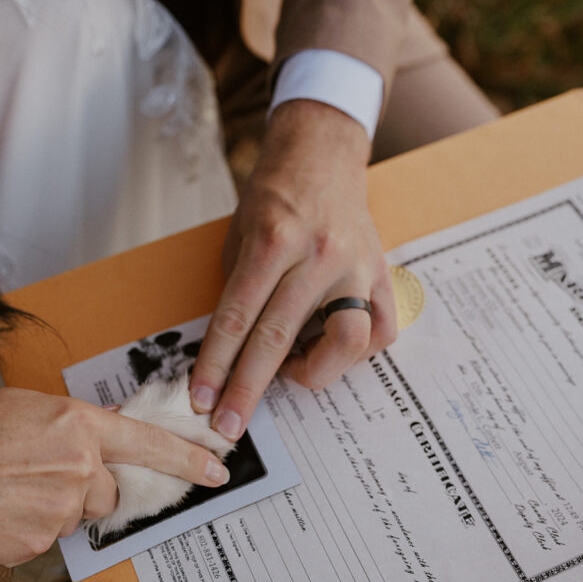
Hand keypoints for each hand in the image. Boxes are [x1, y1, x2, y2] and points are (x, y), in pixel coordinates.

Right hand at [0, 387, 229, 565]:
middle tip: (49, 476)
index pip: (150, 445)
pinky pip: (48, 538)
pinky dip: (30, 527)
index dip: (187, 459)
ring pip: (78, 515)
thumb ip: (77, 428)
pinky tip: (4, 509)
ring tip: (17, 489)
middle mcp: (80, 468)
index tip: (219, 469)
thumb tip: (100, 445)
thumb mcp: (35, 408)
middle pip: (110, 491)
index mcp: (82, 427)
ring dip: (58, 507)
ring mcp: (60, 509)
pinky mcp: (37, 543)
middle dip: (89, 488)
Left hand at [191, 100, 396, 439]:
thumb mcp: (240, 236)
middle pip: (277, 338)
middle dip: (247, 389)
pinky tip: (331, 350)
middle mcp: (318, 255)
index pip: (237, 318)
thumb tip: (229, 354)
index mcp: (274, 241)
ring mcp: (356, 266)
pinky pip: (380, 330)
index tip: (201, 400)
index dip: (216, 365)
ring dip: (314, 371)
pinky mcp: (381, 273)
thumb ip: (238, 292)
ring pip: (345, 341)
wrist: (321, 155)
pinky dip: (357, 352)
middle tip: (228, 426)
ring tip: (293, 373)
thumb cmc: (273, 196)